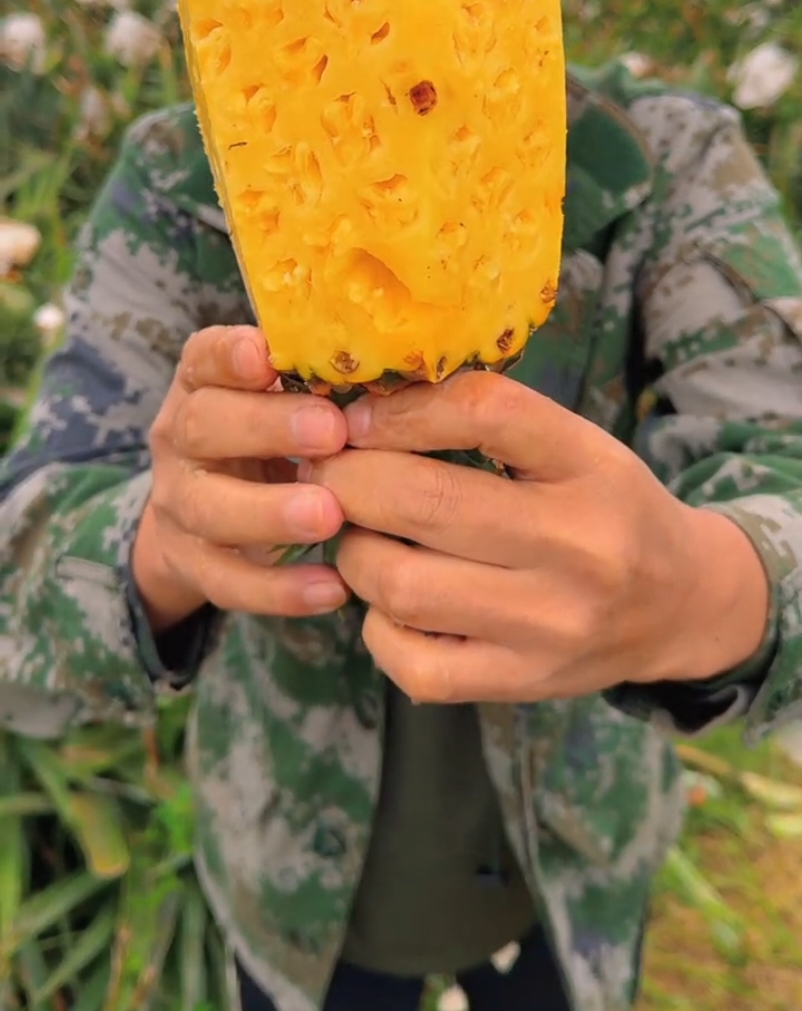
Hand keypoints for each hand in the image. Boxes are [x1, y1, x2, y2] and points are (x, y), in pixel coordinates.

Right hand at [132, 326, 349, 632]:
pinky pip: (229, 581)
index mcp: (203, 385)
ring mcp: (180, 505)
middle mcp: (181, 439)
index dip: (230, 356)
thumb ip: (323, 383)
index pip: (204, 358)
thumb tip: (403, 365)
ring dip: (269, 512)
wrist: (208, 519)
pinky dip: (280, 589)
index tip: (267, 357)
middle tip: (331, 434)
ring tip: (329, 516)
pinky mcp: (192, 566)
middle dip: (267, 428)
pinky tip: (333, 588)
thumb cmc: (274, 437)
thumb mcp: (284, 400)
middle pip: (203, 426)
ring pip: (209, 508)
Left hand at [302, 372, 770, 703]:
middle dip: (347, 479)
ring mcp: (548, 624)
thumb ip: (486, 419)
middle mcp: (576, 547)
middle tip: (325, 470)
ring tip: (357, 532)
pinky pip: (412, 662)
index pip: (484, 412)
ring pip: (401, 585)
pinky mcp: (522, 681)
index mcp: (589, 465)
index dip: (399, 409)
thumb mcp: (574, 443)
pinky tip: (390, 600)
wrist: (681, 604)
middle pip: (423, 501)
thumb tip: (362, 404)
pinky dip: (378, 626)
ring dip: (354, 551)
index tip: (356, 417)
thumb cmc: (606, 506)